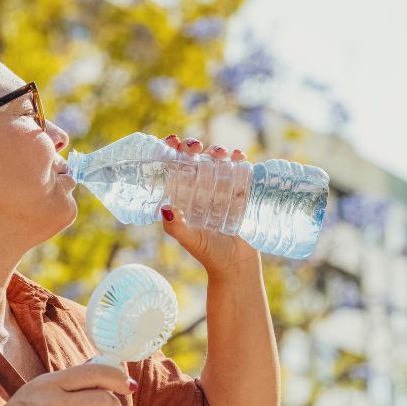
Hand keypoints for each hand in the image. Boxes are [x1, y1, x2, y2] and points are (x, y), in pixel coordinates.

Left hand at [160, 134, 260, 276]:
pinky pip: (239, 169)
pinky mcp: (240, 191)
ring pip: (216, 160)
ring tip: (219, 154)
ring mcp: (221, 188)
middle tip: (195, 147)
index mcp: (183, 195)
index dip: (171, 151)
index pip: (174, 167)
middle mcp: (200, 188)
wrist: (237, 265)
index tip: (172, 141)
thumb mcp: (190, 240)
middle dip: (193, 146)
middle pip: (194, 158)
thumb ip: (177, 227)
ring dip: (217, 150)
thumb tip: (166, 208)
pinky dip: (239, 159)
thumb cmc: (209, 253)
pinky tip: (239, 157)